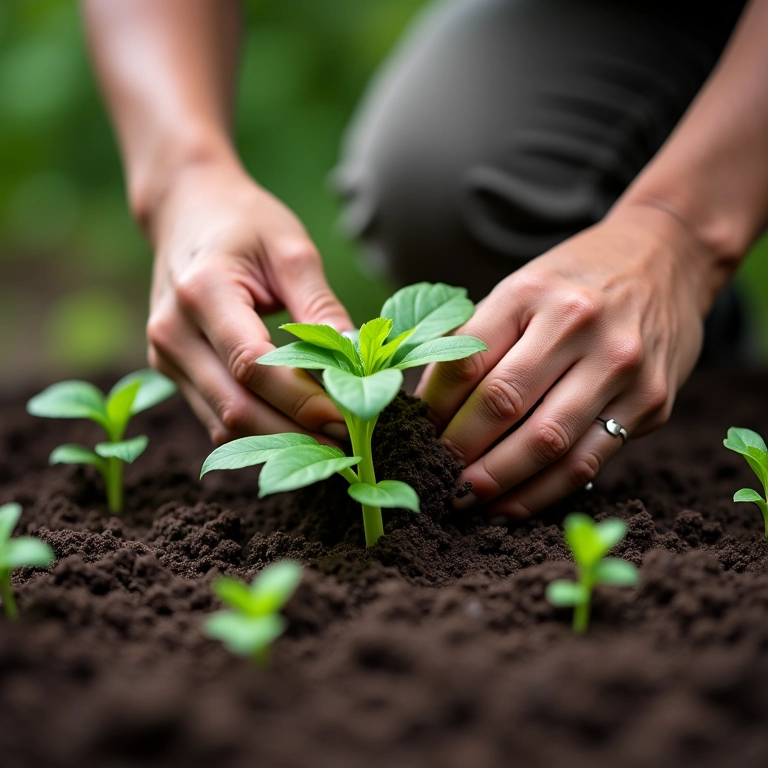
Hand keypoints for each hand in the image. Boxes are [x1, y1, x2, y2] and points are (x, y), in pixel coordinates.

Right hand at [145, 159, 351, 443]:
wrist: (185, 210)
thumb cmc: (245, 223)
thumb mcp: (291, 249)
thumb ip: (321, 307)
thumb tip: (357, 362)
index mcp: (202, 292)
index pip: (252, 365)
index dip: (302, 400)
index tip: (349, 417)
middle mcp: (172, 332)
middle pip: (235, 408)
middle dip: (294, 434)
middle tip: (347, 446)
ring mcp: (165, 356)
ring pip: (222, 424)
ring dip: (277, 442)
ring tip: (327, 445)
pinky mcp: (172, 370)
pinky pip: (215, 417)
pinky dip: (257, 431)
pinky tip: (296, 431)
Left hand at [417, 205, 708, 517]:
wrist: (667, 259)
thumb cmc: (575, 281)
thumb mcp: (522, 288)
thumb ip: (478, 340)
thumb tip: (428, 408)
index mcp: (532, 293)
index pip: (466, 360)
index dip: (433, 407)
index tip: (414, 434)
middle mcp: (579, 325)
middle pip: (503, 403)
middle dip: (459, 450)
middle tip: (433, 476)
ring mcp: (621, 366)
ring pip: (547, 443)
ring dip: (497, 482)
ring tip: (463, 500)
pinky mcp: (651, 402)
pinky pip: (587, 461)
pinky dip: (542, 492)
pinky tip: (511, 505)